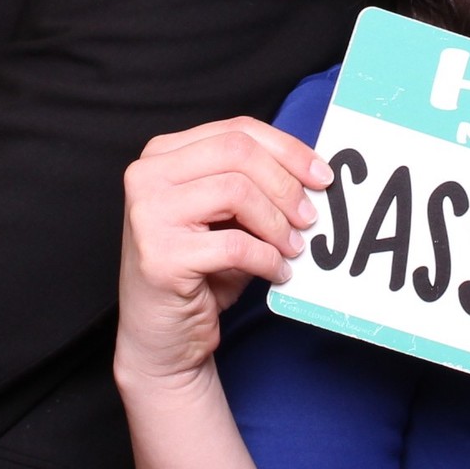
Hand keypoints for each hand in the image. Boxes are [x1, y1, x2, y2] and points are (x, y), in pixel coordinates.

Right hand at [116, 120, 327, 391]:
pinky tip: (278, 272)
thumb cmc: (198, 273)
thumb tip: (313, 173)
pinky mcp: (161, 256)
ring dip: (278, 223)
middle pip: (237, 152)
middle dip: (286, 184)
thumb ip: (253, 185)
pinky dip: (268, 259)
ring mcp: (149, 215)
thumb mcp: (225, 217)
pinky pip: (236, 245)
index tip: (322, 176)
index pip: (236, 130)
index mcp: (162, 155)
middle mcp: (147, 177)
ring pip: (237, 192)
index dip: (287, 149)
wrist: (162, 338)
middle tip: (311, 217)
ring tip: (293, 248)